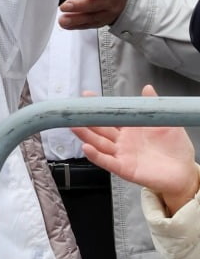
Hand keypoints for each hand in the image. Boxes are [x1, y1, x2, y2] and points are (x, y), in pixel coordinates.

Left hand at [58, 0, 130, 29]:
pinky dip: (77, 26)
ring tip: (63, 19)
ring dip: (76, 19)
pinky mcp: (101, 20)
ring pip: (92, 17)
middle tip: (65, 5)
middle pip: (97, 4)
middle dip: (80, 6)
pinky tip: (66, 24)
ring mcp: (108, 11)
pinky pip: (89, 25)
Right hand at [74, 85, 199, 214]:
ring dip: (86, 136)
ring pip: (99, 144)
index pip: (110, 116)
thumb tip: (148, 88)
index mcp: (131, 129)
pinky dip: (96, 156)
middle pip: (99, 130)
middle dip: (86, 121)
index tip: (87, 96)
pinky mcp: (124, 168)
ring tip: (74, 127)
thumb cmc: (175, 147)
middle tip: (73, 112)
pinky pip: (107, 162)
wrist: (184, 170)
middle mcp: (122, 142)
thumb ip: (154, 106)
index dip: (99, 107)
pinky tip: (87, 148)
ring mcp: (122, 155)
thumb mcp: (166, 121)